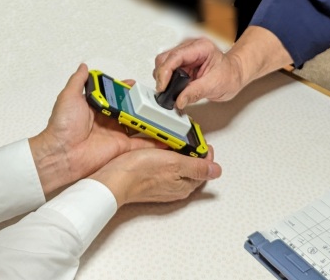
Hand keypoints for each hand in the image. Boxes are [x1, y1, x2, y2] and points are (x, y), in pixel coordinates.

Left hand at [30, 64, 158, 193]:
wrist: (61, 153)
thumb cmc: (62, 125)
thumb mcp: (68, 96)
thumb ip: (78, 80)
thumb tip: (83, 66)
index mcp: (96, 108)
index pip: (116, 97)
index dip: (126, 91)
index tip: (136, 85)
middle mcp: (108, 120)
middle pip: (130, 110)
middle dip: (143, 105)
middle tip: (156, 99)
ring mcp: (116, 134)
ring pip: (139, 125)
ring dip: (151, 121)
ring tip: (165, 115)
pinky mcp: (121, 148)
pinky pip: (141, 144)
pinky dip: (154, 141)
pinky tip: (166, 137)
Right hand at [91, 147, 221, 206]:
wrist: (113, 180)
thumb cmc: (139, 172)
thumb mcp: (174, 164)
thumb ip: (197, 167)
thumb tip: (216, 170)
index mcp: (185, 186)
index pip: (204, 169)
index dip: (205, 153)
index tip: (201, 141)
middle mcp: (175, 189)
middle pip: (192, 170)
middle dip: (193, 154)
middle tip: (190, 139)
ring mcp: (162, 186)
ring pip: (178, 169)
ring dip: (180, 155)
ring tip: (176, 142)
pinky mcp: (150, 182)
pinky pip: (165, 169)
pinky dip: (167, 158)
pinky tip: (161, 151)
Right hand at [154, 37, 246, 109]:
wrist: (235, 74)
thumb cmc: (230, 74)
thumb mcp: (215, 85)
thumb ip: (195, 92)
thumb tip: (179, 100)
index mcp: (201, 47)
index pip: (175, 56)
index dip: (165, 72)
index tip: (162, 87)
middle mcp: (190, 47)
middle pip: (165, 58)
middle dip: (162, 76)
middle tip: (165, 92)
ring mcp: (185, 55)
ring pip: (163, 64)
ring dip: (164, 79)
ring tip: (172, 92)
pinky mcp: (183, 63)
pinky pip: (169, 70)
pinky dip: (168, 81)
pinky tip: (174, 89)